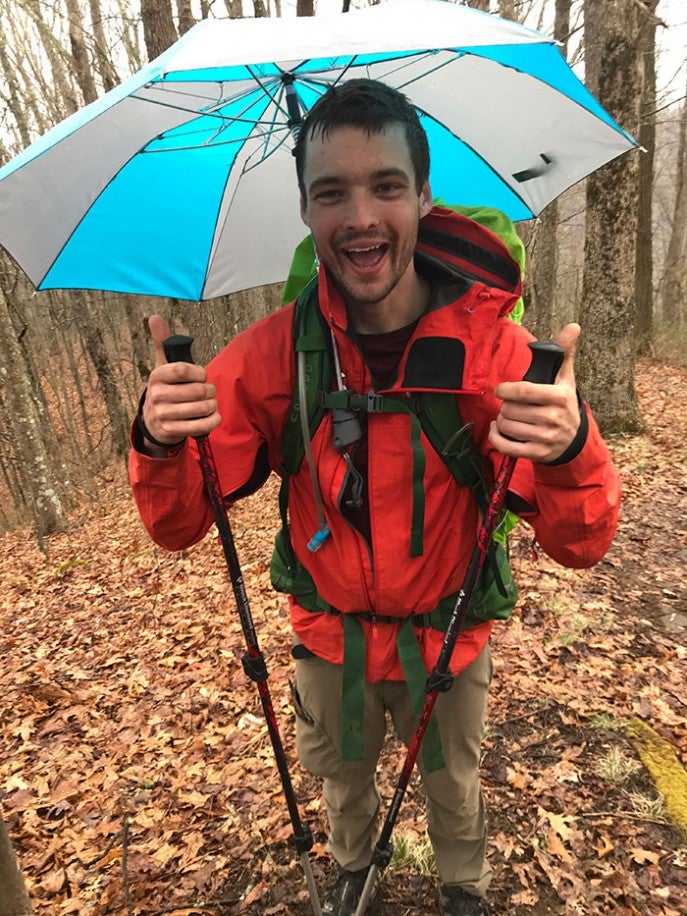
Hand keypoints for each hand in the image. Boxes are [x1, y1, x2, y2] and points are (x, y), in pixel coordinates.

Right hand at [142, 315, 220, 448]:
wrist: (154, 422)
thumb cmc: (165, 388)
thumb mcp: (162, 366)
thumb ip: (162, 342)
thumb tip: (154, 317)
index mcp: (156, 376)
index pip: (183, 370)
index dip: (199, 372)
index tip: (202, 375)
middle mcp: (157, 396)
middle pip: (198, 390)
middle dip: (210, 390)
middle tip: (208, 391)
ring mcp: (164, 416)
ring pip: (203, 407)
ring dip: (212, 404)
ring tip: (209, 403)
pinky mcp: (173, 431)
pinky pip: (204, 425)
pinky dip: (214, 419)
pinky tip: (211, 415)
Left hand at [489, 324, 580, 463]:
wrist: (573, 440)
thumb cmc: (564, 404)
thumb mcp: (566, 379)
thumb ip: (564, 352)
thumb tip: (573, 326)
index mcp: (560, 397)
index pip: (524, 391)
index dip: (506, 389)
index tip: (501, 389)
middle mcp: (554, 419)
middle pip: (511, 409)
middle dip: (505, 406)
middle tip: (511, 405)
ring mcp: (546, 438)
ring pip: (506, 426)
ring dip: (502, 420)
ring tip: (509, 416)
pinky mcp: (537, 453)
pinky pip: (506, 446)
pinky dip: (496, 437)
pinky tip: (498, 429)